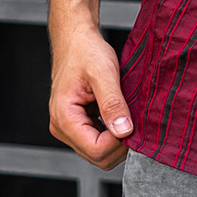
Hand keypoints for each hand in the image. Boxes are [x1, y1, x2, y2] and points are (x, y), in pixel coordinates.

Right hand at [48, 23, 133, 169]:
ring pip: (99, 151)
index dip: (118, 141)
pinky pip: (98, 140)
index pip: (95, 150)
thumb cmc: (86, 51)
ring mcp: (69, 127)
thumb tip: (124, 131)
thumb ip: (113, 103)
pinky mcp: (78, 123)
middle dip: (119, 143)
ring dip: (117, 138)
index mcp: (64, 117)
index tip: (133, 122)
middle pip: (97, 156)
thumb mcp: (103, 72)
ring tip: (127, 113)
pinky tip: (120, 114)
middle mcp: (62, 127)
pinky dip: (113, 133)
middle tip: (134, 119)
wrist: (76, 39)